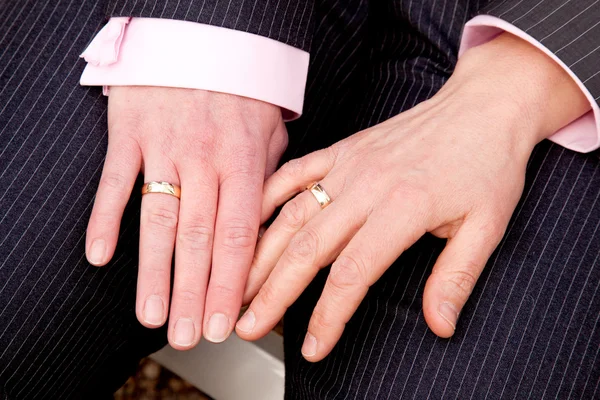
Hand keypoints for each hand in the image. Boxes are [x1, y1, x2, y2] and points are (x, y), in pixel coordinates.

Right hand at [85, 87, 286, 348]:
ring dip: (153, 271)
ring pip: (157, 219)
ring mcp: (164, 147)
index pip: (239, 235)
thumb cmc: (239, 91)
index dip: (232, 282)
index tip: (228, 321)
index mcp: (243, 162)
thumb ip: (266, 182)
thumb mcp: (268, 133)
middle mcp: (204, 159)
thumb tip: (266, 229)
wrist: (202, 37)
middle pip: (198, 238)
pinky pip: (114, 181)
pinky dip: (104, 217)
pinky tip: (99, 256)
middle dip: (194, 292)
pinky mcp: (130, 134)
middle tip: (189, 335)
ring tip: (152, 314)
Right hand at [235, 34, 590, 360]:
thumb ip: (456, 277)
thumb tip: (440, 324)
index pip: (353, 273)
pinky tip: (250, 222)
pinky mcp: (343, 150)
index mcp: (404, 207)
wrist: (483, 106)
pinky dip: (268, 197)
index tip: (312, 346)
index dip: (328, 316)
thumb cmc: (487, 163)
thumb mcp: (487, 225)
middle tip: (248, 324)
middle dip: (273, 292)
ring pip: (292, 214)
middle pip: (308, 248)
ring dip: (262, 253)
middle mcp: (367, 186)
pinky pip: (296, 173)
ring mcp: (350, 165)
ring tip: (240, 285)